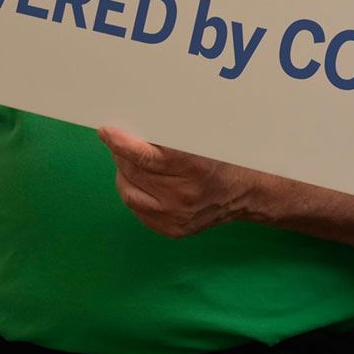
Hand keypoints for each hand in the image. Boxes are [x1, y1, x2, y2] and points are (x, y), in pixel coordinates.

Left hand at [97, 127, 254, 237]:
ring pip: (129, 193)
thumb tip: (137, 123)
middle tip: (118, 142)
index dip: (122, 143)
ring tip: (127, 162)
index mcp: (194, 167)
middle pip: (134, 171)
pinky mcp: (172, 230)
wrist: (247, 193)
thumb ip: (172, 133)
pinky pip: (137, 210)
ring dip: (123, 174)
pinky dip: (133, 192)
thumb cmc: (223, 157)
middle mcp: (183, 195)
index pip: (146, 155)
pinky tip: (139, 181)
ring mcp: (176, 216)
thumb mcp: (204, 138)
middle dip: (120, 154)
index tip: (107, 132)